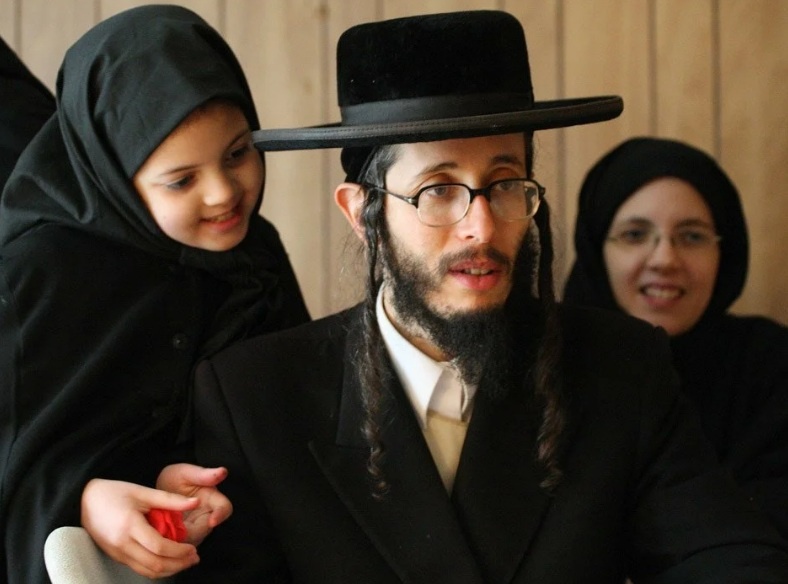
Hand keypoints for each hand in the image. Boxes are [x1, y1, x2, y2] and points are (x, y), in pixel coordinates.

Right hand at [81, 478, 199, 577]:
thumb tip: (195, 502)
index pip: (159, 547)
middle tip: (194, 558)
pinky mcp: (115, 556)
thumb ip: (170, 499)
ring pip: (147, 571)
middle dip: (178, 564)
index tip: (193, 548)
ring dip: (169, 570)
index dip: (179, 551)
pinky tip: (168, 561)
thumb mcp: (142, 491)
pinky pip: (139, 568)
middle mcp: (122, 544)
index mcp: (130, 526)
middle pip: (155, 564)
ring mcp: (117, 553)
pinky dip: (156, 568)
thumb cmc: (113, 492)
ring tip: (185, 561)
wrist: (83, 500)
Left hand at [156, 463, 232, 544]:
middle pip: (206, 529)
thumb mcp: (186, 473)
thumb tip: (223, 471)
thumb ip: (203, 475)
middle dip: (192, 532)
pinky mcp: (184, 539)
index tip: (212, 521)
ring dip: (180, 539)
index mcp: (212, 499)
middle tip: (173, 528)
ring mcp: (196, 529)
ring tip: (163, 531)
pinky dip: (170, 544)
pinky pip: (180, 547)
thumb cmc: (176, 478)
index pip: (224, 508)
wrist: (160, 490)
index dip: (220, 515)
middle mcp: (207, 516)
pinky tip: (158, 537)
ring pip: (193, 540)